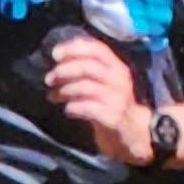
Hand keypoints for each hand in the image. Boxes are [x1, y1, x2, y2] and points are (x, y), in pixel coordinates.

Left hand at [42, 29, 152, 166]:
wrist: (134, 135)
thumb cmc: (113, 105)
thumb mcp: (104, 82)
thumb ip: (86, 70)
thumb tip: (58, 62)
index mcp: (117, 67)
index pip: (97, 48)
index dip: (74, 48)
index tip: (55, 54)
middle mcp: (119, 80)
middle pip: (88, 67)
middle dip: (64, 70)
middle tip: (49, 79)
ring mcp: (118, 99)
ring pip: (86, 86)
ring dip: (64, 90)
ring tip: (53, 96)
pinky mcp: (114, 118)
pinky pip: (88, 108)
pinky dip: (73, 107)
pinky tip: (68, 110)